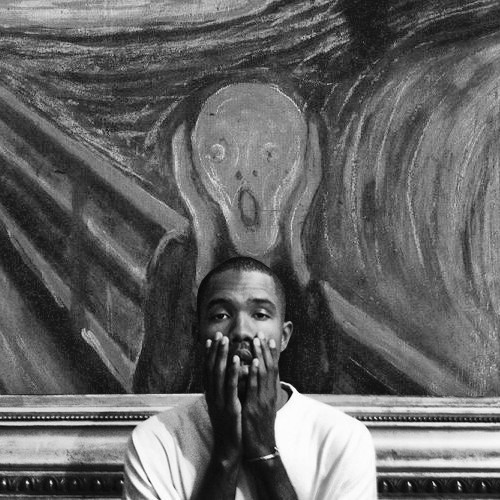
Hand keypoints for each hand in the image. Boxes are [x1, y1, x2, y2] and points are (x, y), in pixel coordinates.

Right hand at [205, 332, 242, 463]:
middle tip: (219, 334)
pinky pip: (231, 385)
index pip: (208, 370)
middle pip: (211, 369)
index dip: (209, 355)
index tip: (211, 340)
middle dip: (215, 350)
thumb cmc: (228, 426)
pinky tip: (238, 359)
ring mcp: (220, 401)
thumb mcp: (222, 406)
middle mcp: (212, 396)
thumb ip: (221, 392)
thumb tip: (222, 379)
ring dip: (222, 356)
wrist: (229, 448)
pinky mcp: (230, 407)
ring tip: (227, 341)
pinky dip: (233, 371)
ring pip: (219, 374)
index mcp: (211, 395)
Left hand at [241, 333, 279, 458]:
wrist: (261, 447)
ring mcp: (264, 399)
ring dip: (261, 356)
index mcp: (270, 393)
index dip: (270, 353)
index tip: (268, 339)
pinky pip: (255, 387)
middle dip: (265, 350)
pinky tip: (253, 362)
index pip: (273, 368)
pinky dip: (255, 373)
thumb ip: (260, 391)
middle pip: (270, 367)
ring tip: (257, 342)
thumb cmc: (258, 426)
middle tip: (260, 334)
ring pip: (264, 374)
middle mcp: (269, 394)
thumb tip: (255, 379)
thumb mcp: (262, 406)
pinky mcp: (256, 407)